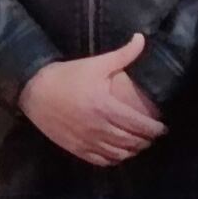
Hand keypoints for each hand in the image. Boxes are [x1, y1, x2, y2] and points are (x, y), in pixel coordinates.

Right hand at [18, 37, 166, 169]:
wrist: (35, 90)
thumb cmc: (68, 75)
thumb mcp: (96, 64)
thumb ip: (123, 54)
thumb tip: (142, 38)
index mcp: (105, 107)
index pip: (139, 125)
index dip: (154, 129)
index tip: (162, 128)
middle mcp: (98, 127)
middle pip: (131, 142)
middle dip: (146, 140)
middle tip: (152, 136)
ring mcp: (87, 140)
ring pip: (118, 154)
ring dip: (133, 151)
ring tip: (139, 144)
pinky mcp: (76, 148)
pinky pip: (101, 161)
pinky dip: (115, 159)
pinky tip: (119, 154)